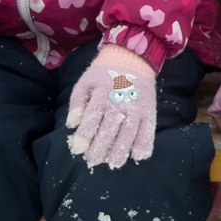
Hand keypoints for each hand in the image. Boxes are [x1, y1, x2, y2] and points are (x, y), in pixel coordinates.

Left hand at [67, 44, 157, 169]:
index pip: (91, 120)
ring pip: (128, 134)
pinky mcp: (149, 110)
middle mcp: (119, 103)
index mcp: (101, 96)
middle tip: (93, 160)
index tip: (78, 150)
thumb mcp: (86, 81)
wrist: (132, 58)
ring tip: (114, 162)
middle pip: (109, 131)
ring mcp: (135, 108)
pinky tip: (138, 156)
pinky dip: (144, 144)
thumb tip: (72, 124)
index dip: (84, 137)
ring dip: (120, 151)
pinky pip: (148, 130)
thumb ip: (77, 102)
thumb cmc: (104, 72)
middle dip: (100, 149)